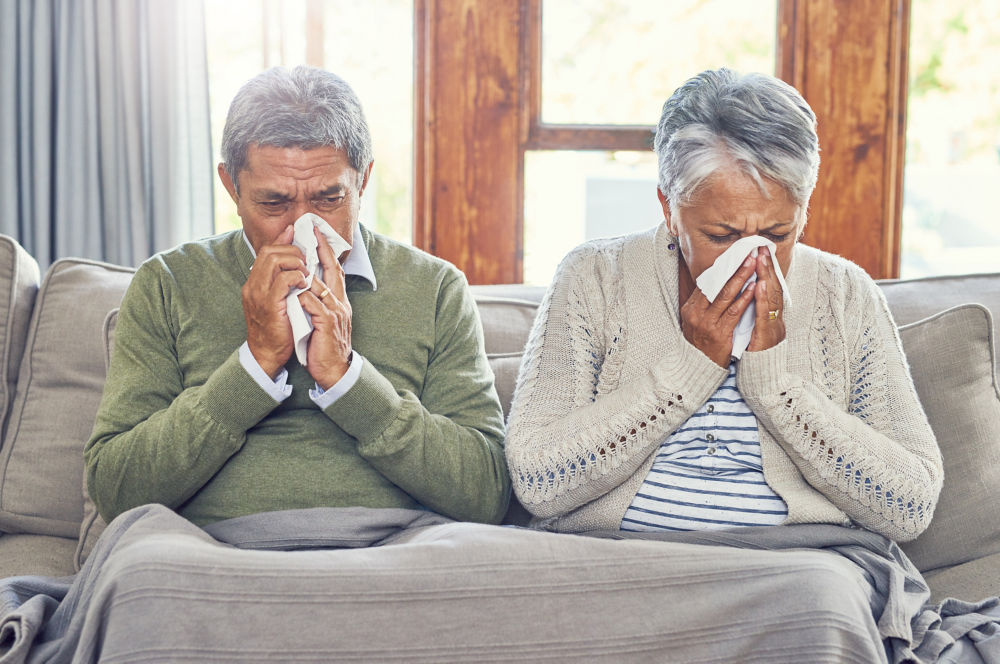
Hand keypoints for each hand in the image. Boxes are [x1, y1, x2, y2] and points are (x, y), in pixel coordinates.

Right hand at [242, 225, 307, 377]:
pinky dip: (297, 277)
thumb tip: (294, 261)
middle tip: (306, 261)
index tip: (297, 236)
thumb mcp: (277, 300)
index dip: (282, 240)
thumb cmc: (277, 327)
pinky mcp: (269, 304)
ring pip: (275, 260)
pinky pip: (283, 280)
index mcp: (254, 283)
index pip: (265, 250)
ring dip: (295, 262)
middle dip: (292, 250)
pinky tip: (304, 283)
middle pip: (269, 251)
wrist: (266, 354)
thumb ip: (282, 280)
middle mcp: (253, 285)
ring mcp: (259, 294)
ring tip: (306, 273)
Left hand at [298, 228, 352, 389]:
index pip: (335, 270)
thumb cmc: (324, 347)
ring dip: (306, 273)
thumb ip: (316, 303)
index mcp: (338, 301)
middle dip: (322, 250)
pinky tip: (295, 293)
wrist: (335, 371)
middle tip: (312, 233)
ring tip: (295, 259)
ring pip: (320, 284)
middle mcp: (340, 303)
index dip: (327, 252)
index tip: (317, 235)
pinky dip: (303, 297)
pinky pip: (314, 303)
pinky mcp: (327, 323)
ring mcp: (335, 312)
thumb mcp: (322, 320)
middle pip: (333, 270)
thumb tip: (305, 287)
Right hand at [681, 253, 756, 367]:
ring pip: (726, 296)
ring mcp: (707, 323)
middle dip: (734, 268)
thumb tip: (715, 282)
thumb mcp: (695, 320)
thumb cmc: (700, 342)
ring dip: (741, 278)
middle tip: (747, 254)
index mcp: (690, 308)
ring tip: (753, 265)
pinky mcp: (719, 333)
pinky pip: (734, 312)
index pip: (707, 283)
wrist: (698, 367)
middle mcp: (696, 314)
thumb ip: (703, 303)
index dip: (722, 268)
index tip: (735, 255)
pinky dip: (745, 299)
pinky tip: (754, 288)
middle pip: (717, 285)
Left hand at [747, 246, 785, 351]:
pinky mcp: (768, 337)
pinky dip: (764, 299)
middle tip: (761, 248)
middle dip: (768, 267)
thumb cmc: (757, 356)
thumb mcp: (756, 332)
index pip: (771, 289)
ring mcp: (774, 327)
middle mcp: (776, 320)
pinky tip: (761, 285)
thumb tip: (747, 296)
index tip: (761, 252)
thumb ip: (754, 315)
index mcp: (772, 317)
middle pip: (774, 289)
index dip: (767, 270)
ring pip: (772, 298)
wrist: (765, 379)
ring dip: (767, 277)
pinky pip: (765, 315)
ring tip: (761, 260)